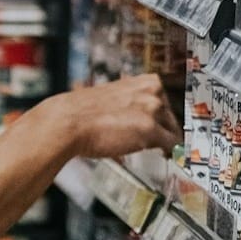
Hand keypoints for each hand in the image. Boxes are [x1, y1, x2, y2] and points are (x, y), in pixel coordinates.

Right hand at [52, 75, 179, 159]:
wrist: (68, 122)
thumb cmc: (81, 112)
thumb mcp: (109, 97)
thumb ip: (128, 102)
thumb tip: (135, 115)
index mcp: (140, 82)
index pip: (162, 97)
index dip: (160, 114)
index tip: (161, 123)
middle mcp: (150, 93)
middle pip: (170, 115)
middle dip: (164, 129)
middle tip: (158, 141)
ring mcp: (152, 111)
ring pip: (172, 130)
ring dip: (166, 141)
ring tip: (159, 151)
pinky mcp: (151, 131)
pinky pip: (172, 145)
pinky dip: (170, 153)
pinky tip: (165, 157)